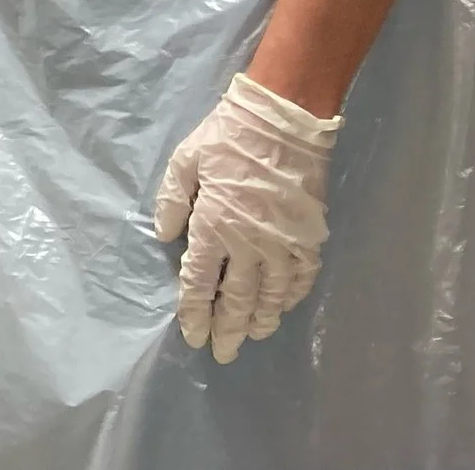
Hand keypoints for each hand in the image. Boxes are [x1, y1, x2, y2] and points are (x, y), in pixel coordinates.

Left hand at [153, 71, 341, 362]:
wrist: (283, 121)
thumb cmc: (227, 137)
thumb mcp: (185, 160)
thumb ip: (173, 200)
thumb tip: (164, 236)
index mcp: (214, 225)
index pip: (200, 281)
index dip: (195, 311)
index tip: (193, 335)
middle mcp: (249, 243)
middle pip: (238, 298)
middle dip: (228, 328)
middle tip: (223, 354)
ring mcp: (283, 242)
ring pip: (272, 294)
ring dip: (262, 319)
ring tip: (254, 337)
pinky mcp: (309, 235)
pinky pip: (301, 276)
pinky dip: (293, 296)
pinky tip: (285, 306)